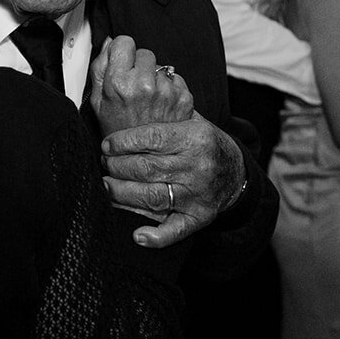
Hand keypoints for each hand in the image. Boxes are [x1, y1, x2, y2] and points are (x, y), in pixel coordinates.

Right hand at [88, 35, 193, 136]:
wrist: (144, 158)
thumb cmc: (118, 131)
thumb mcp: (96, 101)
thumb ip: (100, 67)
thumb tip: (109, 43)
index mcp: (119, 83)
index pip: (124, 42)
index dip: (122, 52)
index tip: (122, 64)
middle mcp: (144, 85)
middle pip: (144, 52)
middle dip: (139, 65)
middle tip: (134, 87)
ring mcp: (166, 91)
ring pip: (161, 66)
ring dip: (155, 77)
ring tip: (147, 99)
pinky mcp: (183, 97)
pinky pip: (175, 78)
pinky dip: (169, 88)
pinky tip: (160, 104)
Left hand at [99, 112, 245, 247]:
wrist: (236, 172)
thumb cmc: (204, 144)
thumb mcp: (192, 121)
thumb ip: (164, 114)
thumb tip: (125, 102)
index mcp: (196, 138)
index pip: (152, 138)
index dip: (124, 142)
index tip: (107, 145)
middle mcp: (197, 166)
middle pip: (147, 168)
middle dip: (117, 166)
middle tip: (104, 163)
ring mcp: (198, 194)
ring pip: (153, 196)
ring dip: (123, 193)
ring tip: (106, 185)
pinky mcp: (199, 217)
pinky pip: (176, 229)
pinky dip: (156, 236)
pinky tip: (138, 236)